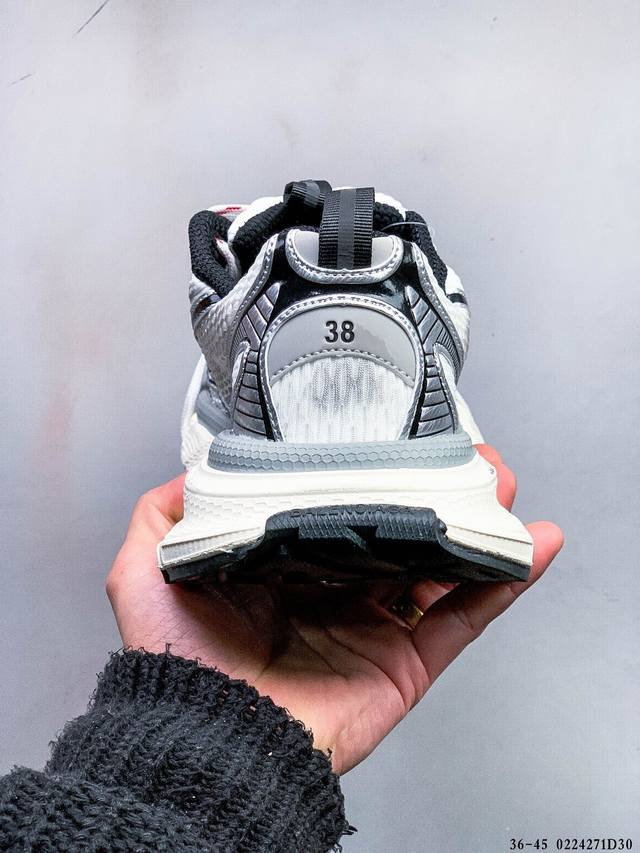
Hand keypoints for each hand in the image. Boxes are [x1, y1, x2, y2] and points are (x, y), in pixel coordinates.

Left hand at [106, 445, 562, 774]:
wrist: (207, 738)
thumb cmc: (178, 662)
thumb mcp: (143, 571)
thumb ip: (162, 518)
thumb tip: (190, 478)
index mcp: (288, 570)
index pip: (342, 513)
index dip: (375, 478)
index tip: (401, 445)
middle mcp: (336, 595)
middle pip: (403, 535)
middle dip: (439, 494)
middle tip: (465, 460)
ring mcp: (377, 629)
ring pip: (441, 569)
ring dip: (479, 526)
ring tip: (503, 487)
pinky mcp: (405, 664)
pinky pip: (463, 621)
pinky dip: (502, 585)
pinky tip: (528, 548)